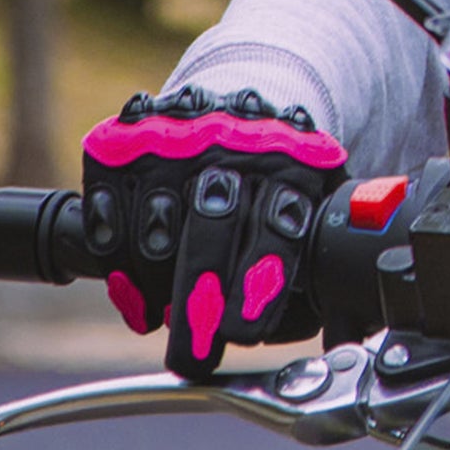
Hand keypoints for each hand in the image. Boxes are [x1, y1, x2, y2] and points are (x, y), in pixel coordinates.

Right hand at [80, 85, 347, 377]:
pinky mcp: (121, 144)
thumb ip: (325, 251)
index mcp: (291, 158)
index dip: (257, 284)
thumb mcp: (318, 192)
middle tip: (192, 358)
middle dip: (198, 307)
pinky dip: (115, 262)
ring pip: (156, 230)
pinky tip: (132, 287)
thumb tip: (344, 330)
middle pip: (210, 231)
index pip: (275, 225)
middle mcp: (231, 141)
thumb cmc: (280, 169)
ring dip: (158, 288)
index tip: (243, 331)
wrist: (238, 91)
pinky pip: (106, 215)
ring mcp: (172, 139)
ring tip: (165, 319)